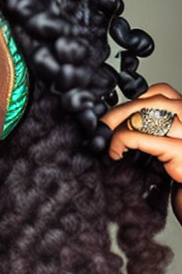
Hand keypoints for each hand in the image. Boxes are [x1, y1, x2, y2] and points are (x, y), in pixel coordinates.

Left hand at [99, 82, 181, 225]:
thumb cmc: (178, 182)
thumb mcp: (165, 149)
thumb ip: (153, 132)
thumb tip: (117, 122)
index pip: (161, 92)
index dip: (134, 100)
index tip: (115, 116)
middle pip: (150, 100)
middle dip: (119, 112)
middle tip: (100, 127)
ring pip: (142, 115)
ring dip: (116, 127)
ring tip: (106, 141)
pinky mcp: (179, 151)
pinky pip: (139, 136)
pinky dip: (119, 141)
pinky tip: (114, 153)